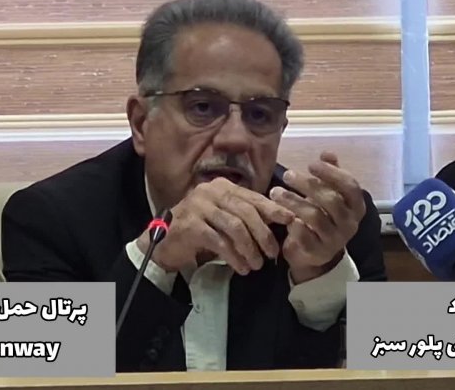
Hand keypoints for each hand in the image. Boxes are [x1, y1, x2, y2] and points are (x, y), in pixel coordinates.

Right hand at [138, 178, 294, 274]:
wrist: (163, 242)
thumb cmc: (200, 229)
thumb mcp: (224, 217)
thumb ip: (246, 215)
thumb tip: (280, 220)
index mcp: (222, 186)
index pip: (253, 197)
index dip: (273, 209)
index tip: (291, 220)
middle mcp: (210, 192)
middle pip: (246, 212)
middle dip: (263, 234)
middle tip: (272, 253)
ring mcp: (198, 207)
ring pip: (235, 227)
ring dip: (249, 249)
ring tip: (256, 264)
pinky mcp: (190, 226)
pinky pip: (219, 242)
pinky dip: (233, 257)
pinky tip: (241, 268)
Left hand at [269, 152, 365, 283]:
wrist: (315, 252)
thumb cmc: (323, 216)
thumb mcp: (329, 194)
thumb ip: (330, 174)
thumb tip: (327, 153)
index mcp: (356, 206)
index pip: (350, 186)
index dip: (331, 173)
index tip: (311, 164)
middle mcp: (350, 223)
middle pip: (331, 200)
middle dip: (308, 185)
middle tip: (287, 174)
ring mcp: (335, 240)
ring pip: (315, 217)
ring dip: (293, 201)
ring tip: (275, 192)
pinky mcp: (318, 252)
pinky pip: (304, 235)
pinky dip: (293, 224)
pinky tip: (282, 216)